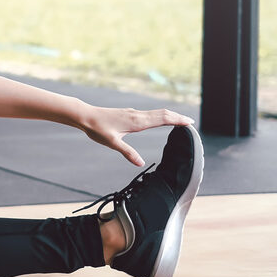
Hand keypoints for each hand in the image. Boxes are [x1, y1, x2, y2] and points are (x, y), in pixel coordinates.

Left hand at [79, 106, 194, 165]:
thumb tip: (140, 163)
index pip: (162, 119)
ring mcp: (133, 113)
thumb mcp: (113, 143)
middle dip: (177, 117)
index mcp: (137, 122)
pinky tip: (159, 119)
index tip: (189, 122)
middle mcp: (137, 115)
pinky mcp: (129, 114)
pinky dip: (159, 115)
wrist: (86, 116)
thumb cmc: (98, 129)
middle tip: (190, 121)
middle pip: (162, 114)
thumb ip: (128, 153)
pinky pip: (149, 113)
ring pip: (156, 112)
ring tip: (179, 120)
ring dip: (169, 115)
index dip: (176, 120)